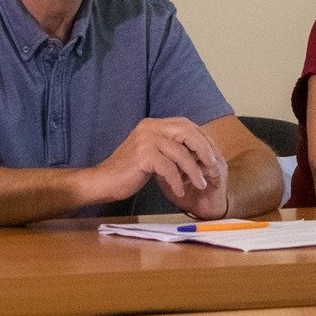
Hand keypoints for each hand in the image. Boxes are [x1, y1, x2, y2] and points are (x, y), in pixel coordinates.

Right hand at [94, 117, 228, 217]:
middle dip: (204, 150)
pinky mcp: (143, 155)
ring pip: (181, 152)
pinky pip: (169, 168)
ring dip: (194, 170)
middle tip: (213, 167)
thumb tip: (196, 150)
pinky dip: (177, 181)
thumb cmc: (128, 171)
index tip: (212, 155)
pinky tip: (180, 192)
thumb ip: (169, 147)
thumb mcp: (151, 153)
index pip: (186, 125)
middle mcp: (151, 127)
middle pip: (187, 132)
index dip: (202, 139)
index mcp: (153, 124)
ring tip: (201, 184)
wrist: (103, 181)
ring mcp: (147, 139)